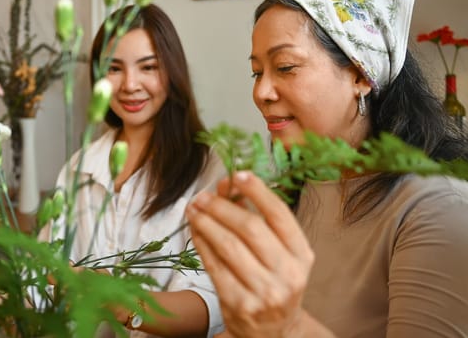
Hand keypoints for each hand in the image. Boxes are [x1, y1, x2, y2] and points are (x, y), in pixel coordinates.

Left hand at [186, 171, 314, 336]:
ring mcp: (264, 291)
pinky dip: (202, 243)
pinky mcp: (239, 303)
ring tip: (194, 208)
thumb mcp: (280, 253)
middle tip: (204, 196)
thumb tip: (229, 185)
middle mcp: (288, 273)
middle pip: (251, 228)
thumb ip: (258, 219)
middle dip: (223, 207)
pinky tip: (195, 230)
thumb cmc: (275, 282)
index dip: (258, 191)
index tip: (238, 175)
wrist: (274, 332)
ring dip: (207, 222)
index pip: (280, 215)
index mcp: (302, 255)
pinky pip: (214, 266)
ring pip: (229, 246)